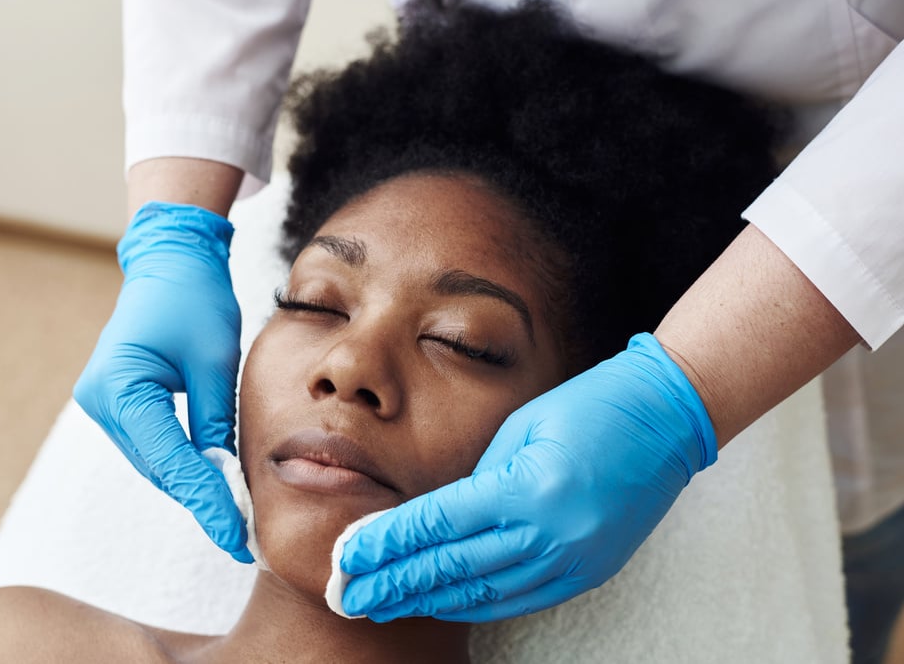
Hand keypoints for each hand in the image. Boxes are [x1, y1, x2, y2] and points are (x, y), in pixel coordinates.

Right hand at [74, 201, 250, 561]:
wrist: (170, 262)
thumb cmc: (195, 299)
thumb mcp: (216, 361)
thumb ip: (216, 421)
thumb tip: (224, 476)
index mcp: (122, 388)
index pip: (170, 460)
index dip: (205, 502)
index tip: (235, 539)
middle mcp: (102, 402)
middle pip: (159, 467)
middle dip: (201, 500)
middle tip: (241, 537)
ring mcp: (105, 404)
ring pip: (155, 461)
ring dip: (192, 485)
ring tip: (234, 516)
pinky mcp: (119, 403)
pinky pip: (154, 444)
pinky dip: (182, 463)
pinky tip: (212, 481)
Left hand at [339, 333, 715, 620]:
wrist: (666, 417)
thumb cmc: (589, 406)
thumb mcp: (521, 430)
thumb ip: (478, 479)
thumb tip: (433, 518)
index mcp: (528, 487)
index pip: (437, 524)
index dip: (386, 543)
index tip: (346, 555)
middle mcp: (550, 533)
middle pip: (452, 567)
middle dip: (393, 583)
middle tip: (346, 595)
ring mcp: (573, 559)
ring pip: (483, 592)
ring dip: (427, 600)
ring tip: (381, 605)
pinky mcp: (588, 572)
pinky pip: (520, 599)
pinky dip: (475, 604)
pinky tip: (442, 604)